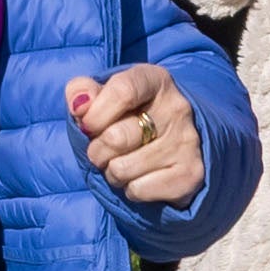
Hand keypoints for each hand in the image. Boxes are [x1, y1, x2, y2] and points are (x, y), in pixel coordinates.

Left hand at [71, 61, 202, 206]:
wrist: (171, 144)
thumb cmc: (126, 115)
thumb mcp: (104, 94)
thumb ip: (82, 90)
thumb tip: (79, 104)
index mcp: (155, 80)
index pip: (122, 91)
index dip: (94, 114)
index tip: (87, 125)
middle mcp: (177, 108)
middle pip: (116, 138)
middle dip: (97, 150)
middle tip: (102, 149)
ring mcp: (186, 142)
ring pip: (122, 169)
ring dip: (112, 172)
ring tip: (122, 162)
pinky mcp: (190, 175)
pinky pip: (138, 190)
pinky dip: (130, 189)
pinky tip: (140, 176)